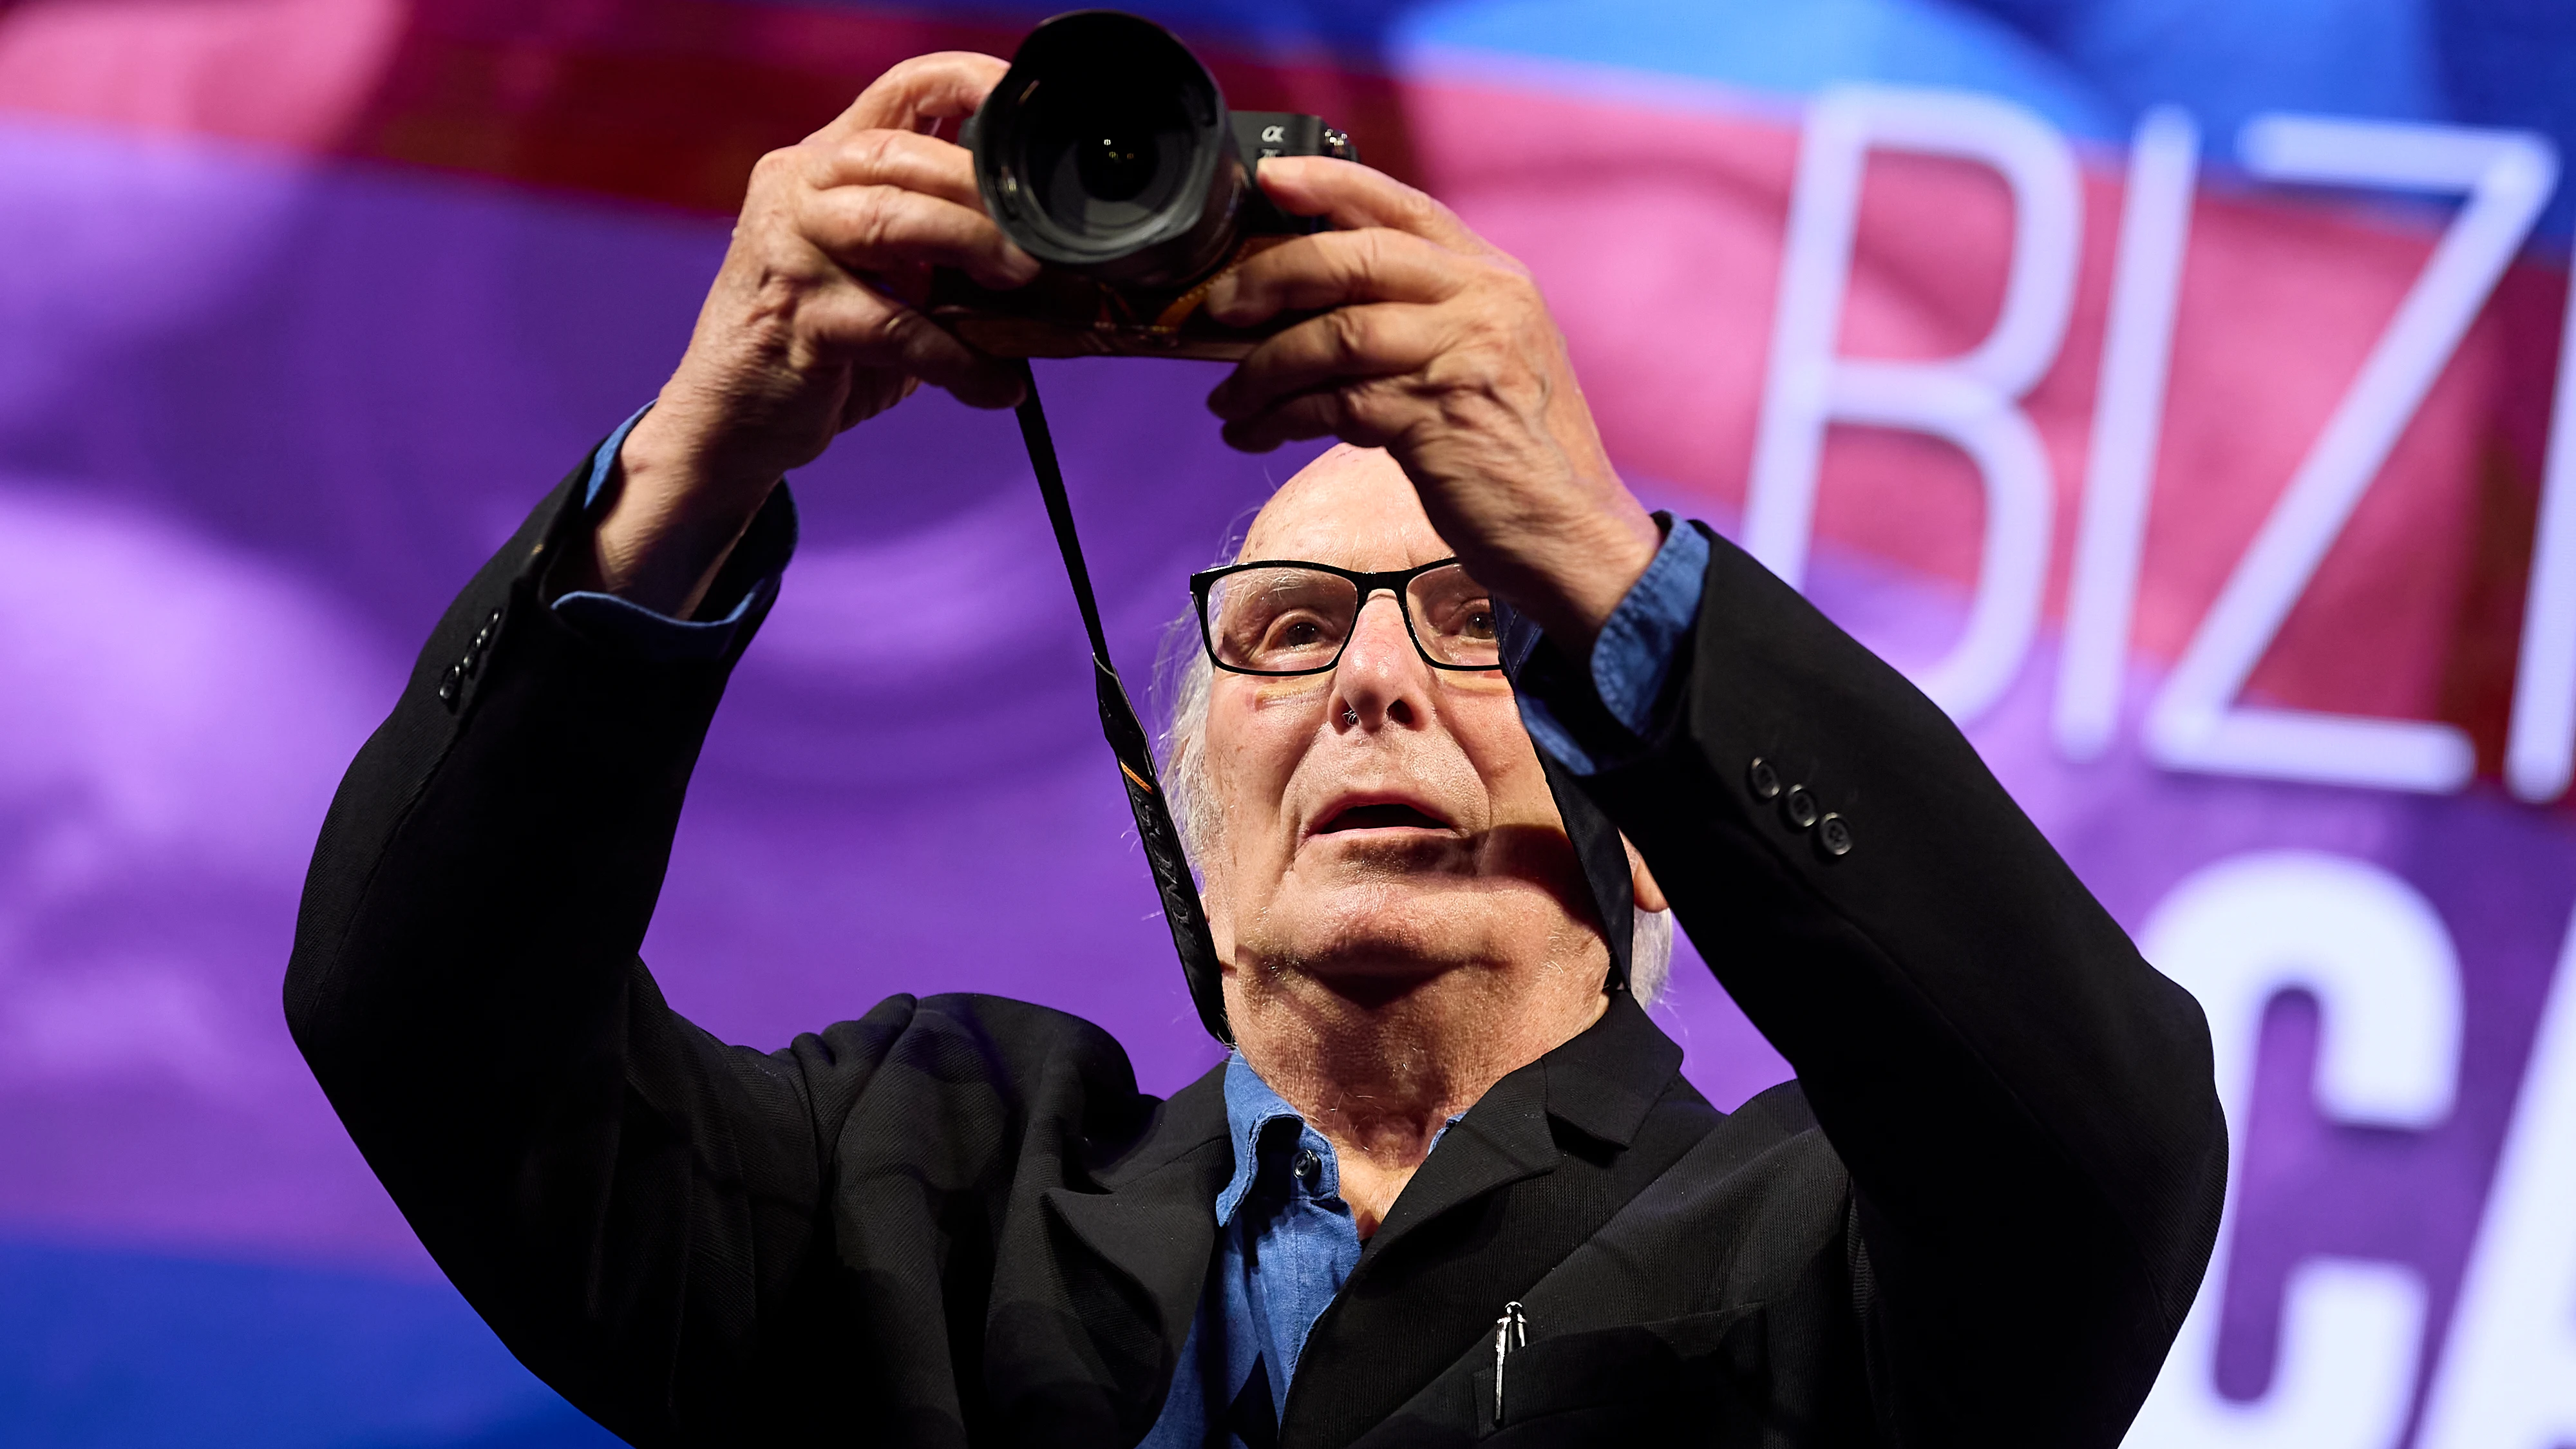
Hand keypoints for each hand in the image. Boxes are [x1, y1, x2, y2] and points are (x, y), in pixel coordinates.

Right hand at [596, 53, 1037, 614]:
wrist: (730, 418)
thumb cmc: (820, 342)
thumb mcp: (882, 275)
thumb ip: (939, 245)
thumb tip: (1043, 254)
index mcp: (825, 162)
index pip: (900, 89)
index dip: (969, 82)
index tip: (1024, 105)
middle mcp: (798, 189)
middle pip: (896, 152)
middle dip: (979, 190)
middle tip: (1034, 244)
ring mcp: (788, 250)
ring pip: (887, 221)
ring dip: (967, 246)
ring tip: (1021, 283)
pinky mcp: (795, 318)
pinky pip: (892, 328)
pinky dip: (955, 359)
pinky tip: (994, 384)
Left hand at [1202, 158, 1661, 659]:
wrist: (1571, 534)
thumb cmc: (1515, 453)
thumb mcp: (1485, 358)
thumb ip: (1421, 317)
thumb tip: (1309, 303)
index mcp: (1494, 278)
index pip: (1403, 205)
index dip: (1329, 182)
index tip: (1268, 177)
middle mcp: (1485, 302)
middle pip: (1355, 257)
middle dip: (1270, 277)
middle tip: (1217, 307)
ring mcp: (1465, 356)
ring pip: (1334, 334)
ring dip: (1263, 367)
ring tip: (1229, 400)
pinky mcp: (1439, 417)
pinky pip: (1334, 403)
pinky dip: (1280, 419)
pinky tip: (1256, 434)